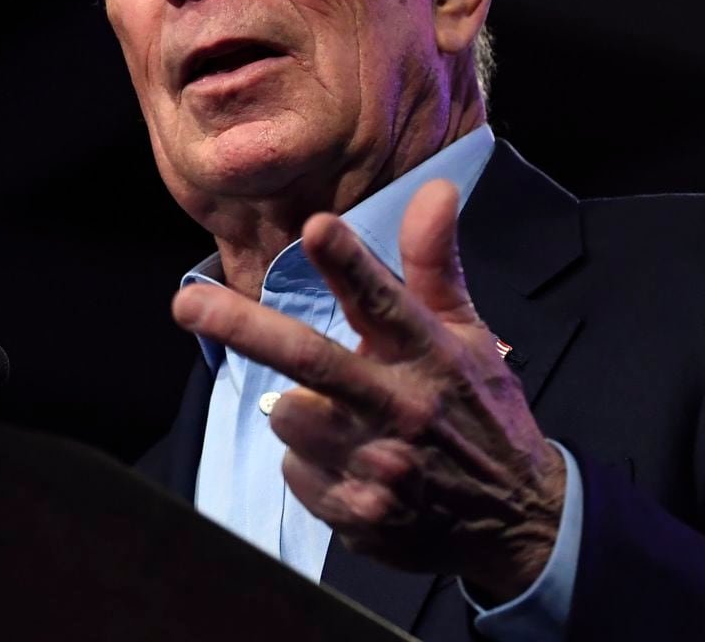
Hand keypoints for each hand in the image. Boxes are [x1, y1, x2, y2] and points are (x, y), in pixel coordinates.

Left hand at [172, 179, 565, 600]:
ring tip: (335, 412)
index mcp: (432, 355)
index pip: (386, 300)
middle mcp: (404, 407)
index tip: (316, 226)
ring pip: (289, 416)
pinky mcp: (361, 514)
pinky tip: (348, 463)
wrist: (518, 518)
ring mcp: (380, 465)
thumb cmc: (479, 409)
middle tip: (187, 303)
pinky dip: (307, 463)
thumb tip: (436, 188)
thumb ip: (434, 264)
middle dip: (243, 327)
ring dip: (294, 408)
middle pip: (311, 360)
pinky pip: (296, 473)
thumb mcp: (469, 334)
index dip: (350, 264)